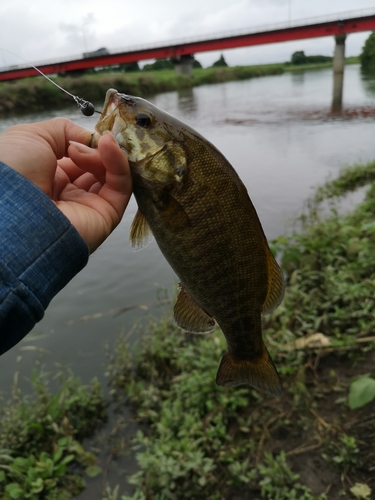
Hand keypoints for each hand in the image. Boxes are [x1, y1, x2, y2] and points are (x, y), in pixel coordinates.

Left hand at [0, 117, 131, 252]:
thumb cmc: (14, 172)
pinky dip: (119, 164)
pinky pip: (121, 187)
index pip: (79, 158)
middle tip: (95, 138)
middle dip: (99, 148)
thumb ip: (65, 130)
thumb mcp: (33, 136)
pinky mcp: (106, 216)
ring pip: (112, 176)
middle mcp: (68, 194)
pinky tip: (109, 145)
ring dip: (108, 154)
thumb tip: (91, 137)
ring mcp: (88, 206)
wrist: (14, 209)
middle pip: (98, 167)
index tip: (89, 131)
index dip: (86, 142)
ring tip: (99, 142)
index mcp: (49, 178)